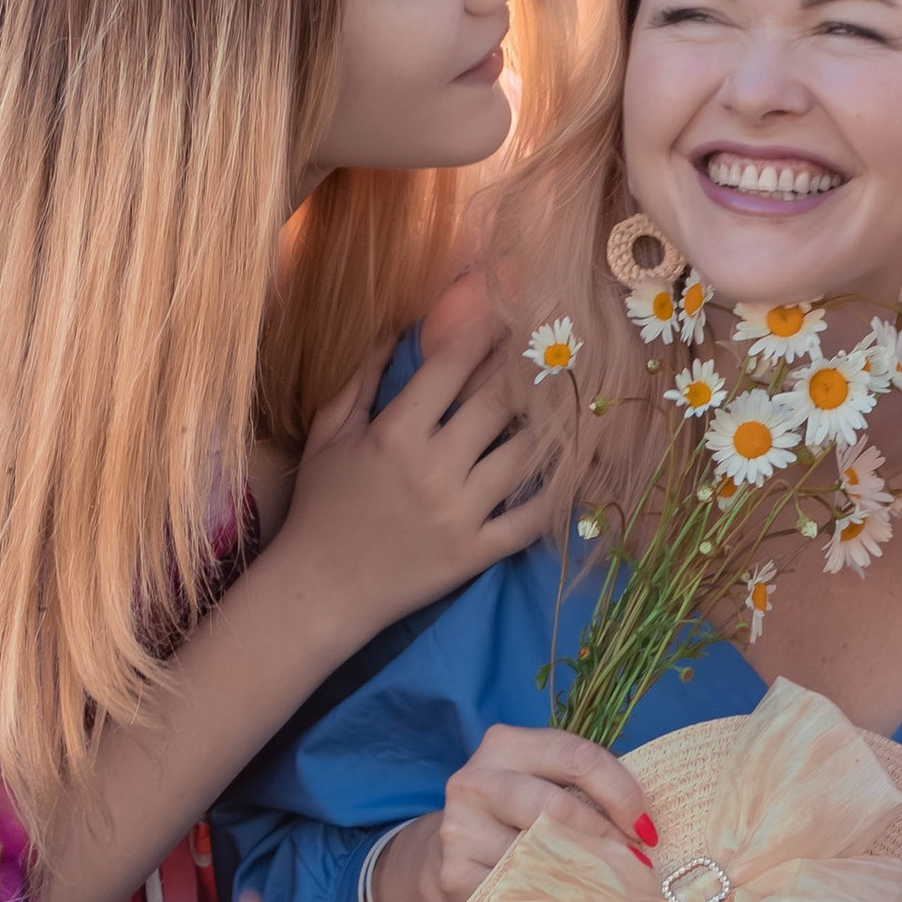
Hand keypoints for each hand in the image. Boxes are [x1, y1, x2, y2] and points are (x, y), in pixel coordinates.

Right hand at [276, 312, 558, 653]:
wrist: (321, 589)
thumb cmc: (321, 507)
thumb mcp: (330, 435)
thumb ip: (363, 381)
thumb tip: (396, 331)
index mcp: (395, 434)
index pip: (451, 368)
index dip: (484, 333)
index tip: (507, 312)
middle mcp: (433, 469)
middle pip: (497, 404)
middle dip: (526, 367)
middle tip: (551, 342)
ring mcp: (459, 513)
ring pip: (523, 456)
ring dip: (552, 422)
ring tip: (574, 394)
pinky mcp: (475, 552)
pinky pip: (529, 520)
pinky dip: (558, 495)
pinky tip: (581, 468)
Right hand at [376, 725, 656, 901]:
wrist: (451, 856)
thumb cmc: (517, 819)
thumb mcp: (546, 787)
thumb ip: (586, 792)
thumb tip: (647, 832)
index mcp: (506, 745)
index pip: (576, 756)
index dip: (621, 792)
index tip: (648, 829)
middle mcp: (476, 781)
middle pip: (555, 806)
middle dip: (605, 838)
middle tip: (636, 864)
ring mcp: (460, 828)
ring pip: (537, 854)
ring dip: (583, 875)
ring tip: (610, 888)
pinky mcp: (455, 874)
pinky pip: (517, 890)